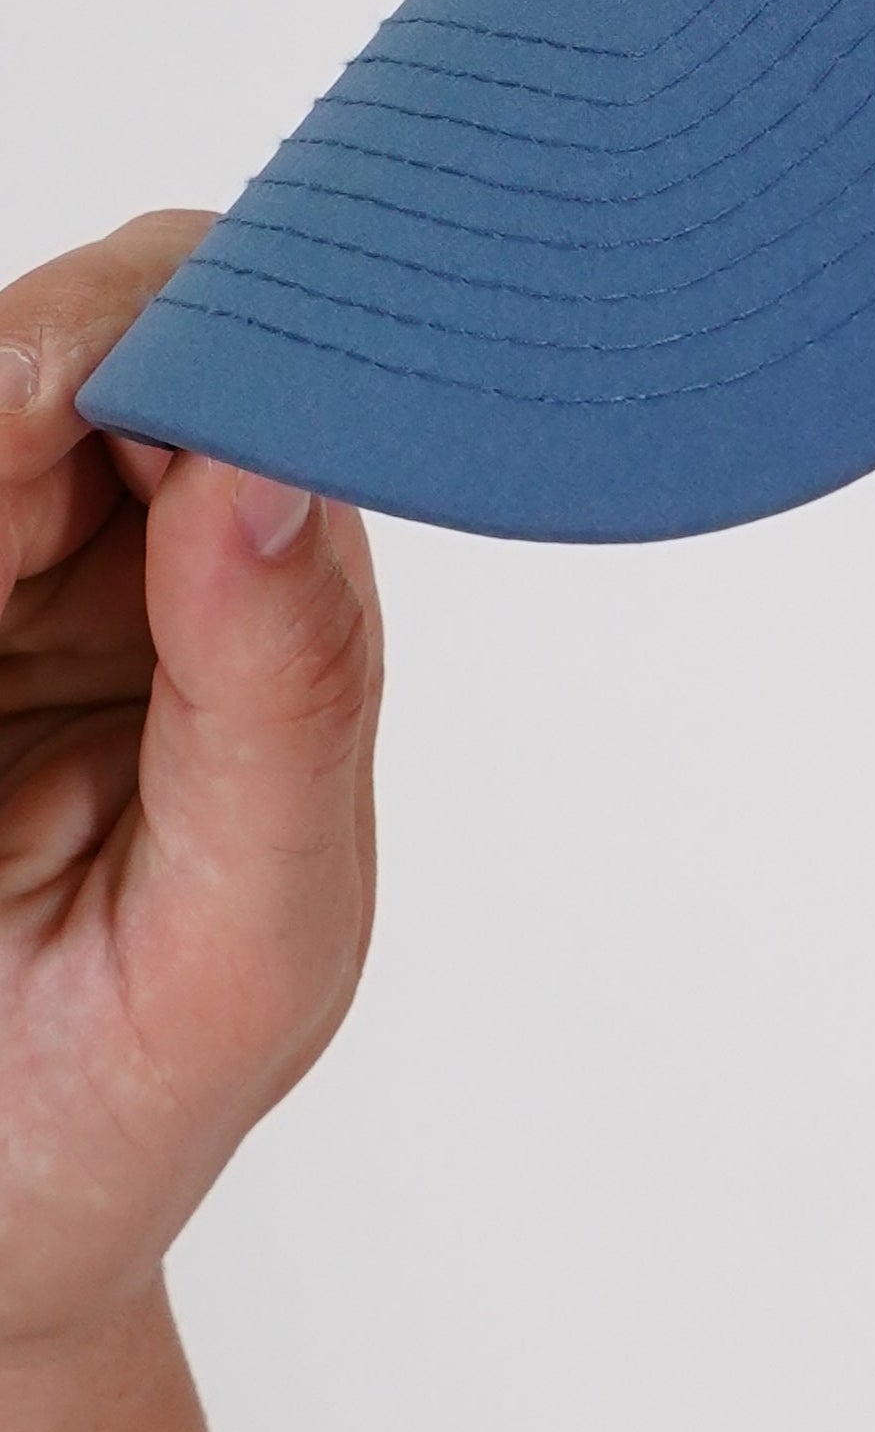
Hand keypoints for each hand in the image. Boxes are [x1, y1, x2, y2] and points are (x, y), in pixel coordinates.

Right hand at [0, 223, 380, 1357]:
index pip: (257, 360)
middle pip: (81, 332)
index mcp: (266, 600)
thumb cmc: (120, 1098)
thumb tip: (278, 475)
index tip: (84, 405)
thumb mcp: (245, 941)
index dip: (188, 340)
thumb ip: (286, 705)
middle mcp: (122, 549)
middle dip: (32, 385)